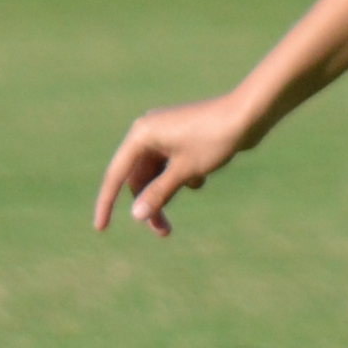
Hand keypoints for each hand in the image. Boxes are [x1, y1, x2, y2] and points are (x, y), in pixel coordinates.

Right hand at [93, 89, 261, 235]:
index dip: (106, 203)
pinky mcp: (181, 137)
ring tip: (187, 200)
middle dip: (150, 204)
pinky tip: (201, 176)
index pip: (116, 175)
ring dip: (168, 192)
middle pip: (139, 178)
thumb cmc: (214, 140)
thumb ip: (158, 194)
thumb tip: (136, 215)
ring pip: (156, 173)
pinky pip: (171, 165)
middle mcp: (148, 131)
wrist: (247, 115)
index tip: (100, 228)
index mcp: (141, 135)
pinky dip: (182, 176)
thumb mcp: (183, 172)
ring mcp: (165, 133)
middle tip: (164, 232)